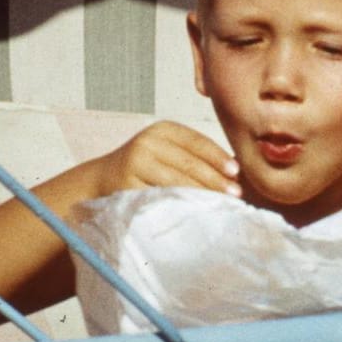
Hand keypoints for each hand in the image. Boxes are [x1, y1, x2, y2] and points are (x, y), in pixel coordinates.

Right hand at [96, 121, 240, 197]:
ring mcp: (136, 162)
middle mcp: (148, 141)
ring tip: (222, 205)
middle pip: (190, 163)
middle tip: (236, 195)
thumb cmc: (150, 166)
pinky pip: (161, 197)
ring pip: (177, 182)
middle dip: (216, 180)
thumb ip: (197, 156)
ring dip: (202, 195)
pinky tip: (196, 212)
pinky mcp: (127, 184)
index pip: (198, 142)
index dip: (219, 157)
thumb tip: (236, 173)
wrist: (105, 178)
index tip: (237, 172)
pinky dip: (181, 205)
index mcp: (164, 129)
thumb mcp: (171, 152)